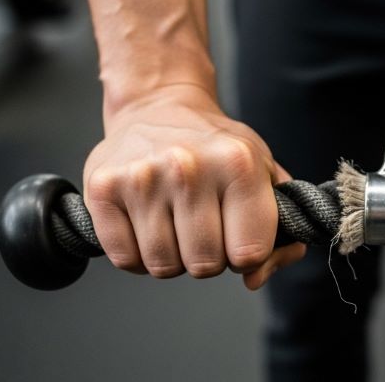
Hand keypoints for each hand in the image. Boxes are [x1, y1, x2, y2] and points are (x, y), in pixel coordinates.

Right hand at [83, 84, 304, 288]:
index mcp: (238, 163)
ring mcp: (142, 177)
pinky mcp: (103, 187)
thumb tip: (255, 278)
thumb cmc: (217, 147)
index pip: (250, 252)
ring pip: (163, 266)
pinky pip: (125, 259)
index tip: (238, 235)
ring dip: (172, 257)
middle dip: (208, 258)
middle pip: (205, 265)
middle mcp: (189, 168)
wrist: (158, 105)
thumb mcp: (264, 173)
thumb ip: (280, 229)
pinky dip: (137, 256)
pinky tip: (145, 226)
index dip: (246, 255)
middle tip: (203, 228)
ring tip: (174, 223)